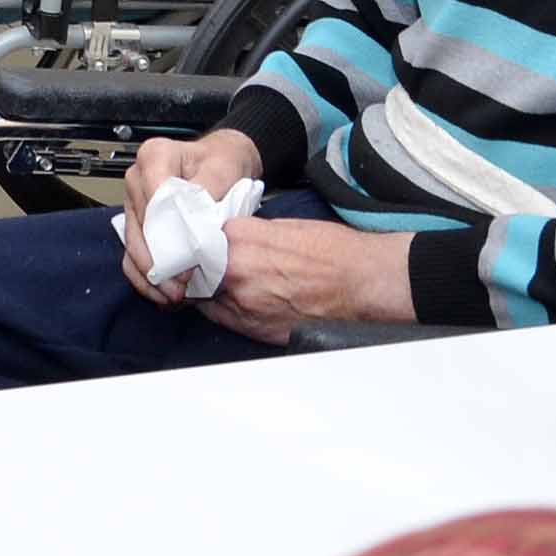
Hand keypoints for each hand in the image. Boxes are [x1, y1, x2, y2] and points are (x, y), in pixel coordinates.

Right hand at [119, 129, 263, 302]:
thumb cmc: (222, 162)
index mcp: (154, 158)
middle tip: (181, 286)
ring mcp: (134, 203)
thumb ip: (208, 190)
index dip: (169, 233)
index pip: (155, 201)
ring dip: (151, 275)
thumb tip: (194, 222)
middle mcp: (137, 179)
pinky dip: (146, 277)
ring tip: (173, 295)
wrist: (221, 164)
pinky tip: (163, 292)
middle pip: (140, 227)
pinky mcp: (137, 224)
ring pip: (132, 244)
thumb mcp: (224, 167)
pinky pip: (132, 254)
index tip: (188, 257)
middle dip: (159, 262)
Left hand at [202, 218, 412, 344]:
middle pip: (192, 270)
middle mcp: (235, 271)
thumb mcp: (280, 226)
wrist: (363, 283)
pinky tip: (236, 301)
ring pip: (202, 297)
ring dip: (207, 290)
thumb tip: (223, 237)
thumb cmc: (332, 251)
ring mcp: (243, 303)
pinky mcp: (255, 329)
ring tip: (223, 283)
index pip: (194, 239)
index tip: (196, 244)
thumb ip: (244, 233)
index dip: (194, 243)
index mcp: (239, 238)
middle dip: (194, 267)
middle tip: (202, 265)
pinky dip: (222, 310)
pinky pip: (222, 319)